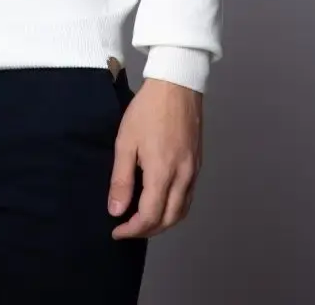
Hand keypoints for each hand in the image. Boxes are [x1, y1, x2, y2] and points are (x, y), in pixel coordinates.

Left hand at [108, 76, 203, 239]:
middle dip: (148, 231)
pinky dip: (174, 208)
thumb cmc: (147, 110)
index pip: (150, 216)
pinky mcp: (198, 163)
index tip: (116, 231)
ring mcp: (194, 171)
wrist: (176, 84)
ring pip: (182, 211)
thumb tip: (116, 211)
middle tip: (127, 229)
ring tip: (142, 220)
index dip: (132, 230)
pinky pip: (188, 197)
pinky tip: (160, 201)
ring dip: (163, 222)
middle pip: (170, 219)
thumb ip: (121, 179)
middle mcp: (183, 177)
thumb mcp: (125, 142)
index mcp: (163, 172)